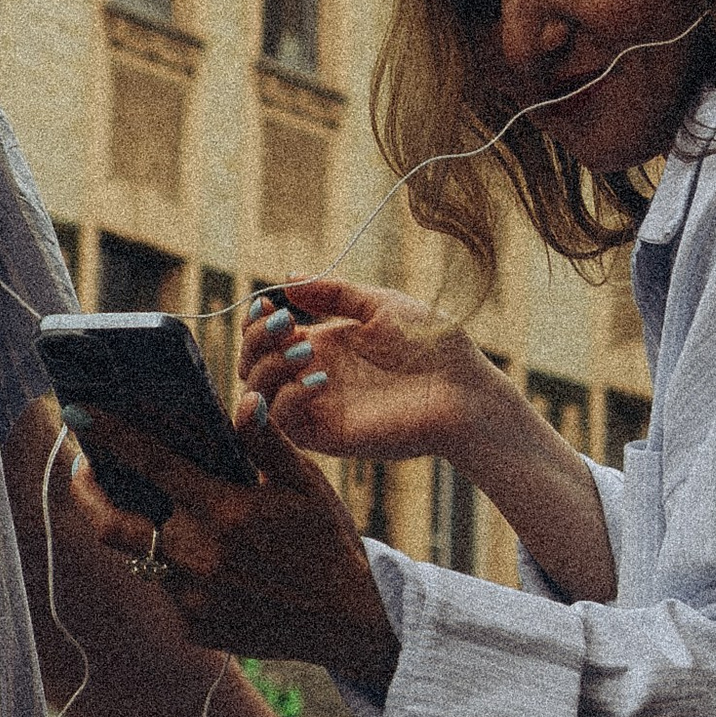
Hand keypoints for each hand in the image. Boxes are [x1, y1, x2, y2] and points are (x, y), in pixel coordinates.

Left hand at [69, 406, 394, 674]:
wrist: (348, 622)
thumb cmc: (327, 542)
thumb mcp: (307, 484)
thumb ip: (267, 442)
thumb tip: (243, 399)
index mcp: (225, 513)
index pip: (151, 465)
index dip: (110, 437)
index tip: (78, 413)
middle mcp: (200, 558)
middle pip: (113, 526)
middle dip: (89, 494)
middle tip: (87, 470)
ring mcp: (194, 599)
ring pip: (140, 558)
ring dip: (143, 531)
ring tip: (156, 508)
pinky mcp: (196, 628)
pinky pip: (167, 590)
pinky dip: (173, 568)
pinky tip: (199, 556)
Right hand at [238, 280, 499, 467]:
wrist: (464, 389)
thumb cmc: (432, 343)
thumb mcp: (380, 305)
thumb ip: (334, 293)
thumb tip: (288, 280)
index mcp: (324, 346)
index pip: (265, 339)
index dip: (256, 322)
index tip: (268, 304)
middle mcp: (312, 377)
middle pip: (251, 365)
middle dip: (255, 340)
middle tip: (285, 324)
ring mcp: (318, 408)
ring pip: (256, 396)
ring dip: (266, 367)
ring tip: (304, 347)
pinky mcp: (328, 436)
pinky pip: (284, 423)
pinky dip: (288, 397)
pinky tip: (320, 378)